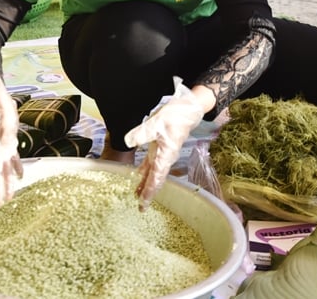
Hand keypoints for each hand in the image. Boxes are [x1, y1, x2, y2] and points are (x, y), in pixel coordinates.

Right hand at [0, 73, 22, 207]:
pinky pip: (11, 157)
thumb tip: (4, 140)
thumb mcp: (0, 109)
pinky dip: (16, 168)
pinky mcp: (7, 139)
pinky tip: (20, 178)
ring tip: (6, 200)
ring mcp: (0, 144)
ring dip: (5, 183)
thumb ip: (2, 125)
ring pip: (3, 168)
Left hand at [124, 77, 204, 209]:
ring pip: (152, 172)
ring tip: (136, 195)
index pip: (156, 177)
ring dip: (145, 183)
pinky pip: (151, 163)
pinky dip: (145, 170)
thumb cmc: (176, 115)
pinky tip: (138, 175)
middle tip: (141, 208)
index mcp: (166, 154)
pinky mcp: (159, 147)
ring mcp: (162, 153)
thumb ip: (142, 133)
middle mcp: (165, 157)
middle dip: (148, 193)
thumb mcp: (157, 122)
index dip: (149, 191)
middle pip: (155, 179)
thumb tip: (128, 142)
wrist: (188, 108)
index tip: (143, 204)